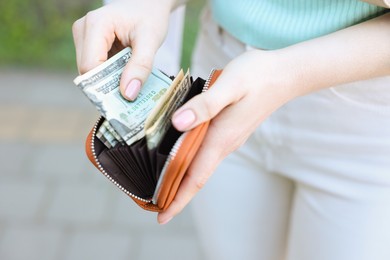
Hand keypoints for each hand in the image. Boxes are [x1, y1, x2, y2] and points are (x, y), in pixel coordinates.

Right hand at [72, 0, 174, 99]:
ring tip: (129, 81)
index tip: (124, 99)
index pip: (90, 65)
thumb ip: (141, 66)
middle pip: (87, 71)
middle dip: (107, 85)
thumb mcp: (151, 40)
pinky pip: (95, 68)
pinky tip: (125, 76)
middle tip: (130, 94)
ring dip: (109, 81)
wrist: (149, 5)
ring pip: (90, 72)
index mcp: (96, 24)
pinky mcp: (88, 45)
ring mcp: (83, 37)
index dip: (104, 86)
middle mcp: (83, 29)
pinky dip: (109, 76)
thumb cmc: (150, 17)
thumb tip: (128, 94)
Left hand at [157, 50, 297, 223]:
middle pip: (196, 177)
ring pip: (201, 166)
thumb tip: (178, 123)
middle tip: (153, 206)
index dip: (177, 199)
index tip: (161, 217)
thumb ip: (205, 105)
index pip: (196, 177)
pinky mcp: (230, 130)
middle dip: (176, 195)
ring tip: (162, 186)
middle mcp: (225, 144)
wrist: (285, 74)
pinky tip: (181, 156)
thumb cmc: (257, 76)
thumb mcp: (229, 85)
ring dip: (182, 180)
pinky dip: (191, 162)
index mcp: (221, 138)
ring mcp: (229, 138)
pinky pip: (206, 153)